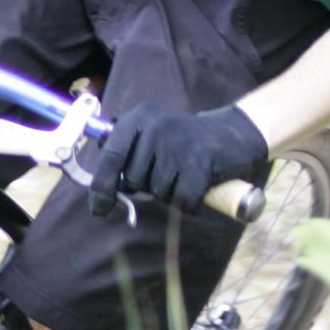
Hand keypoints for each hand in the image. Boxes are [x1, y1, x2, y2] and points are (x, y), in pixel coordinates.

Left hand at [87, 102, 268, 217]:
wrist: (231, 136)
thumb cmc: (181, 144)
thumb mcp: (148, 138)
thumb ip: (124, 157)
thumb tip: (102, 192)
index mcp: (137, 119)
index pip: (110, 157)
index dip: (101, 187)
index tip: (98, 210)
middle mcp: (155, 126)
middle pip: (134, 180)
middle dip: (147, 186)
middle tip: (167, 170)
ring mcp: (178, 144)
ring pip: (158, 192)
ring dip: (171, 192)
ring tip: (184, 172)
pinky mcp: (200, 162)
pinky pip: (183, 201)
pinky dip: (190, 202)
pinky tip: (199, 184)